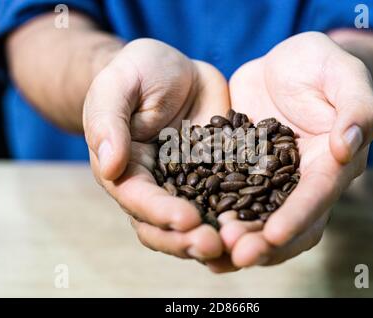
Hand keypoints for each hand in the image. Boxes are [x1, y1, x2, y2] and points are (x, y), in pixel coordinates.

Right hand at [83, 39, 229, 260]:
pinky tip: (264, 220)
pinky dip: (244, 213)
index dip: (161, 214)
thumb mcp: (118, 86)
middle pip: (167, 226)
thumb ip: (108, 122)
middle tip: (216, 246)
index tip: (188, 220)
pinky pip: (232, 198)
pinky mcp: (219, 175)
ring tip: (241, 243)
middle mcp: (157, 187)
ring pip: (200, 222)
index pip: (139, 200)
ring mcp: (190, 185)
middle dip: (188, 240)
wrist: (176, 70)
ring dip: (218, 237)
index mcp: (127, 171)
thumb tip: (109, 165)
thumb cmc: (138, 72)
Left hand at [207, 32, 372, 271]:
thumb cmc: (319, 64)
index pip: (318, 195)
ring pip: (257, 218)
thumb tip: (348, 146)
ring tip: (211, 248)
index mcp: (332, 162)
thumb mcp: (342, 74)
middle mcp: (302, 180)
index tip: (274, 235)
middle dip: (264, 241)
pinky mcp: (241, 172)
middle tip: (235, 253)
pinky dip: (215, 216)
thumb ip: (356, 107)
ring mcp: (269, 180)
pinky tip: (194, 227)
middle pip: (287, 221)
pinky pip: (228, 199)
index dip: (298, 217)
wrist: (283, 64)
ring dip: (237, 237)